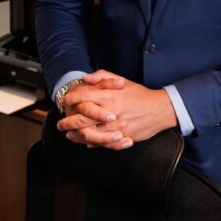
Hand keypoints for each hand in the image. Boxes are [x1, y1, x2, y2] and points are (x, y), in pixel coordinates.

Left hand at [59, 70, 177, 149]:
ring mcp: (116, 127)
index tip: (64, 102)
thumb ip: (102, 76)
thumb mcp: (122, 80)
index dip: (70, 99)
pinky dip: (92, 144)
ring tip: (69, 135)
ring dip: (76, 135)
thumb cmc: (140, 94)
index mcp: (109, 96)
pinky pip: (103, 143)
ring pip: (89, 134)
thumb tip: (85, 78)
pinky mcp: (122, 137)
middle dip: (67, 122)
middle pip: (81, 119)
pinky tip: (86, 143)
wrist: (160, 109)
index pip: (82, 97)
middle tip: (61, 124)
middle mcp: (110, 112)